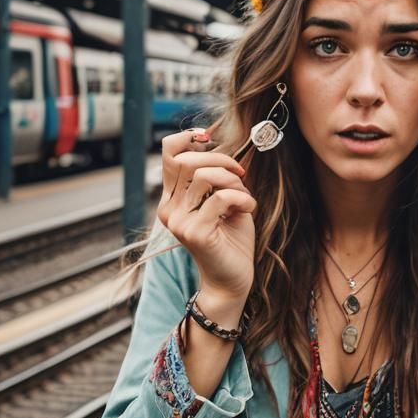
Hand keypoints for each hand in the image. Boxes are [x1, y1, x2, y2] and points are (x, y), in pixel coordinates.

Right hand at [157, 130, 256, 305]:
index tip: (210, 139)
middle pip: (188, 160)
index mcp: (172, 198)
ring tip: (243, 197)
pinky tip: (249, 209)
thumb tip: (224, 145)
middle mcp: (169, 209)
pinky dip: (242, 198)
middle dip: (221, 160)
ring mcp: (179, 221)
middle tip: (240, 176)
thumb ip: (218, 177)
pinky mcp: (196, 233)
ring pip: (204, 176)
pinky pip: (221, 198)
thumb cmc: (230, 240)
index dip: (189, 138)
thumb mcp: (224, 200)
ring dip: (232, 181)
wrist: (232, 280)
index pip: (169, 153)